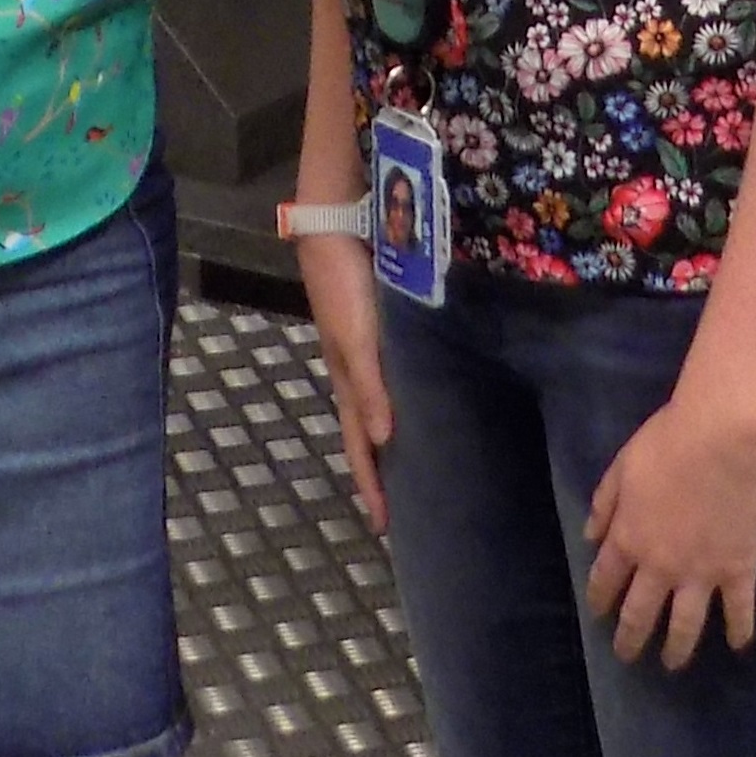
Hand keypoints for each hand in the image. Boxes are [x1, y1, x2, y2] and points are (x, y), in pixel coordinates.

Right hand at [299, 229, 393, 532]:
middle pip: (368, 432)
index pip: (359, 447)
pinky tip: (421, 397)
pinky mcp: (379, 327)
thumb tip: (385, 441)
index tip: (382, 528)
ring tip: (416, 461)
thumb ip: (370, 385)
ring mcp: (366, 349)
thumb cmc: (343, 286)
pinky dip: (400, 397)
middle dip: (381, 470)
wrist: (334, 228)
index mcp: (347, 381)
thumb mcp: (355, 339)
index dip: (369, 485)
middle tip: (404, 505)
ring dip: (391, 436)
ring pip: (380, 406)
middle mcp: (356, 372)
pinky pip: (390, 376)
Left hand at [585, 394, 755, 669]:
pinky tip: (738, 644)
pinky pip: (739, 609)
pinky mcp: (738, 570)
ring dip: (676, 648)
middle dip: (629, 638)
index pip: (606, 580)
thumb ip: (605, 504)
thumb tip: (590, 538)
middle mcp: (660, 566)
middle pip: (640, 613)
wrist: (723, 438)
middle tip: (626, 655)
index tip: (598, 614)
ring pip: (685, 624)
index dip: (600, 599)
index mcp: (628, 538)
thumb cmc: (669, 442)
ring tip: (672, 663)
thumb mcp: (623, 466)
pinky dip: (739, 630)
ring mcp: (701, 573)